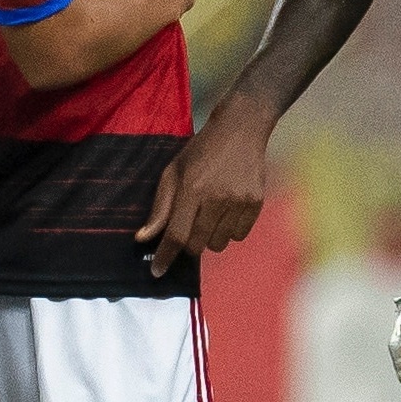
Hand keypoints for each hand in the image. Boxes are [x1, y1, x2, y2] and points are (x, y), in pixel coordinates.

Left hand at [136, 91, 271, 278]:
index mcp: (192, 189)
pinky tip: (227, 211)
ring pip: (219, 244)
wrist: (241, 129)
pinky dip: (230, 231)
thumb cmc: (201, 150)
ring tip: (210, 214)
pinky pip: (239, 236)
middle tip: (189, 225)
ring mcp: (239, 201)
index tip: (157, 272)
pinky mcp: (256, 203)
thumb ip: (160, 207)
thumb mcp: (173, 172)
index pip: (176, 234)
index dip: (165, 256)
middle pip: (197, 244)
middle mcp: (216, 198)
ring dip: (210, 237)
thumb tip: (144, 238)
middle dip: (188, 244)